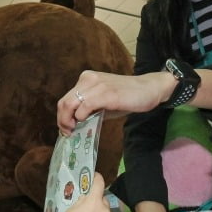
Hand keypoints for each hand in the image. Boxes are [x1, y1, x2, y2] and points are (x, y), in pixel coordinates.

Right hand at [47, 173, 112, 211]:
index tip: (96, 177)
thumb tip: (86, 199)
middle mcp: (106, 211)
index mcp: (94, 201)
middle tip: (89, 211)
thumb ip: (81, 202)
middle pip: (104, 202)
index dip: (97, 178)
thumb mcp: (71, 210)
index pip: (99, 184)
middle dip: (98, 204)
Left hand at [57, 70, 171, 133]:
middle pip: (65, 102)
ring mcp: (97, 85)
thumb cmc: (127, 97)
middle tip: (68, 133)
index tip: (66, 128)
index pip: (66, 98)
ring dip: (70, 121)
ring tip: (75, 131)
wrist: (149, 90)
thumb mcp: (104, 102)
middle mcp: (89, 79)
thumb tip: (75, 124)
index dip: (62, 116)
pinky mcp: (106, 94)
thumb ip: (89, 109)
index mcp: (87, 79)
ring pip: (71, 104)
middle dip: (62, 120)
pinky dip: (82, 117)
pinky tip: (86, 123)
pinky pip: (85, 106)